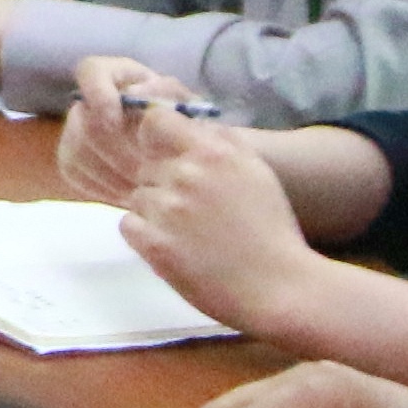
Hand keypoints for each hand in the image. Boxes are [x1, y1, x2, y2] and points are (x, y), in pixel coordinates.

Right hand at [57, 66, 208, 201]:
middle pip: (83, 119)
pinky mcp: (70, 159)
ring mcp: (77, 130)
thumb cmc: (192, 133)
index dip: (97, 93)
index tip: (114, 121)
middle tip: (147, 172)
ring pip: (77, 148)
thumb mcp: (192, 111)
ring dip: (111, 172)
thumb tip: (137, 91)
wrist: (186, 168)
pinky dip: (101, 186)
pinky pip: (73, 171)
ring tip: (144, 188)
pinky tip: (128, 194)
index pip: (91, 71)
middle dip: (116, 151)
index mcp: (123, 77)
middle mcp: (94, 99)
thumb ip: (168, 95)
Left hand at [103, 118, 320, 326]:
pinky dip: (144, 235)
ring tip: (189, 233)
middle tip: (192, 211)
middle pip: (146, 166)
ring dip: (154, 212)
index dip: (155, 138)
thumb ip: (222, 142)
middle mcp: (187, 174)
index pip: (156, 120)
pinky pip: (128, 224)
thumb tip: (190, 124)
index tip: (164, 154)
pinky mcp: (155, 244)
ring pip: (137, 197)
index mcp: (214, 152)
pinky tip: (174, 246)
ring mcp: (168, 210)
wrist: (279, 287)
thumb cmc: (270, 230)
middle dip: (162, 184)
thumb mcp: (256, 171)